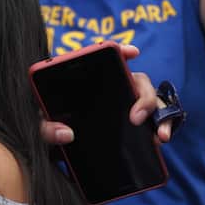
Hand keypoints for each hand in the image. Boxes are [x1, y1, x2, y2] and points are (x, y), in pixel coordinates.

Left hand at [38, 43, 177, 145]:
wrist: (59, 153)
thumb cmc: (51, 131)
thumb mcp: (42, 128)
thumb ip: (46, 129)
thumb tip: (66, 135)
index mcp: (91, 81)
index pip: (109, 59)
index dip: (122, 52)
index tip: (133, 53)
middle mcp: (114, 89)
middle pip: (138, 81)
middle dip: (144, 97)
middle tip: (135, 118)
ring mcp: (127, 106)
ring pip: (152, 102)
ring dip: (160, 117)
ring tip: (158, 137)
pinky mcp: (135, 125)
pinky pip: (156, 122)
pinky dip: (163, 129)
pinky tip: (160, 140)